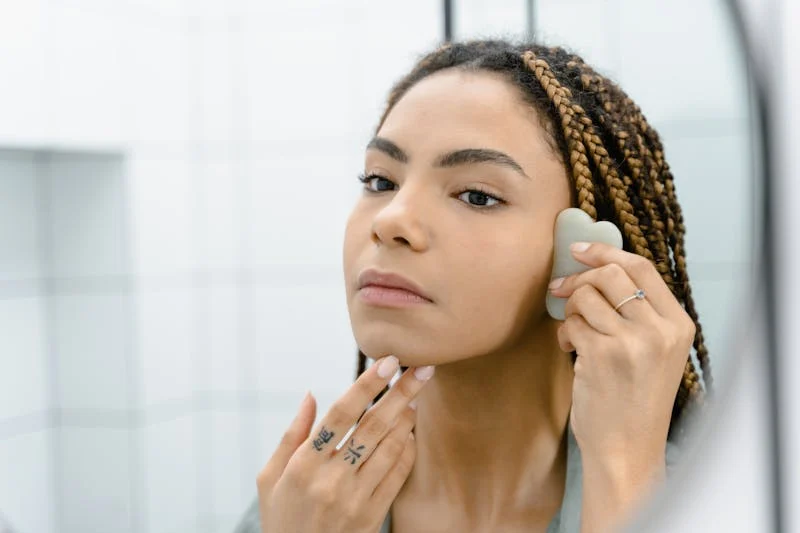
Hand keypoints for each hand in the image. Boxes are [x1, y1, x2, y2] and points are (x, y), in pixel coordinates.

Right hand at [257, 356, 434, 532]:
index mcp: (303, 465)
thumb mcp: (271, 477)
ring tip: (416, 396)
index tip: (387, 361)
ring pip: (391, 448)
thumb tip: (310, 394)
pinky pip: (398, 474)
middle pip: (373, 426)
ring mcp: (355, 499)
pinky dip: (408, 449)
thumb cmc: (281, 516)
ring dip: (407, 418)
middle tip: (423, 368)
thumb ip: (292, 434)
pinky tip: (410, 432)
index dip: (366, 385)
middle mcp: (331, 480)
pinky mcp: (373, 515)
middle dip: (402, 393)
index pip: (340, 414)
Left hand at [548, 242, 694, 528]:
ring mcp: (631, 342)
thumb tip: (599, 269)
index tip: (578, 249)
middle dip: (578, 277)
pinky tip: (570, 351)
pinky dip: (564, 333)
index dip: (605, 252)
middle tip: (559, 288)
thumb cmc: (635, 400)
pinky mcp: (601, 355)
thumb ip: (639, 314)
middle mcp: (659, 330)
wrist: (627, 448)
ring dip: (570, 311)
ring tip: (573, 333)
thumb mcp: (655, 352)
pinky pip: (570, 323)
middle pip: (610, 275)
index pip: (642, 268)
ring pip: (585, 297)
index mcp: (679, 325)